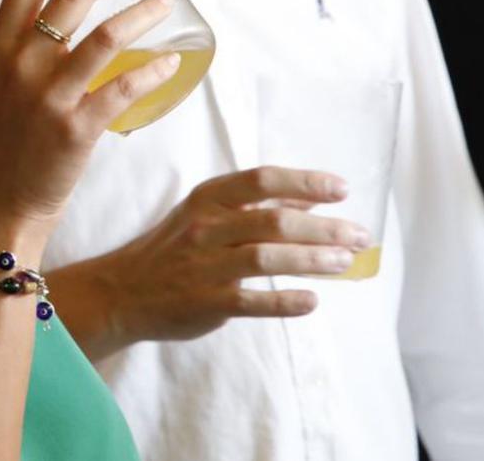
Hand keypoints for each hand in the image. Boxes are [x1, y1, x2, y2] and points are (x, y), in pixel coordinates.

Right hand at [0, 0, 177, 246]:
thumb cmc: (4, 142)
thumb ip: (23, 47)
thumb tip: (61, 12)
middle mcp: (20, 63)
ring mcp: (48, 96)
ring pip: (105, 36)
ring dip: (142, 13)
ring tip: (165, 3)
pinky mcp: (76, 130)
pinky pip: (124, 88)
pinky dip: (153, 70)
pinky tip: (171, 62)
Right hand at [70, 166, 371, 350]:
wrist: (123, 290)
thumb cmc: (174, 247)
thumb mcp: (207, 214)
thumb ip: (257, 206)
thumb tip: (311, 200)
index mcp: (208, 198)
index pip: (261, 180)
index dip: (303, 182)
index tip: (341, 188)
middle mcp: (206, 226)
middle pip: (272, 221)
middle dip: (323, 227)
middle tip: (359, 235)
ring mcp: (205, 265)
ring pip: (266, 258)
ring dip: (312, 260)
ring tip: (345, 263)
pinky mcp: (206, 302)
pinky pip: (252, 301)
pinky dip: (285, 301)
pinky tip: (312, 301)